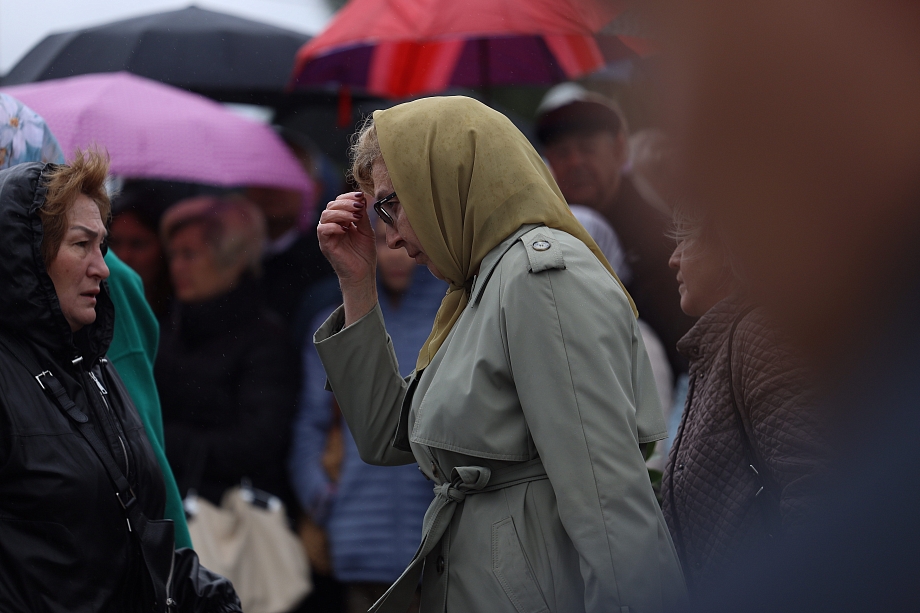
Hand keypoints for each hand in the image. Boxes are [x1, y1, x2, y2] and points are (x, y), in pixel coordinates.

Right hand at [317, 192, 377, 324]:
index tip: (361, 196)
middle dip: (346, 203)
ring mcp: (327, 235)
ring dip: (341, 213)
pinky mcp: (325, 245)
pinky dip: (333, 226)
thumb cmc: (364, 253)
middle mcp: (332, 226)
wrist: (363, 274)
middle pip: (331, 206)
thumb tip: (362, 197)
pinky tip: (346, 229)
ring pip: (326, 215)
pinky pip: (322, 230)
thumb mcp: (366, 230)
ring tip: (355, 218)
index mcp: (341, 221)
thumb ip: (362, 215)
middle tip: (359, 207)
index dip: (348, 196)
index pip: (339, 202)